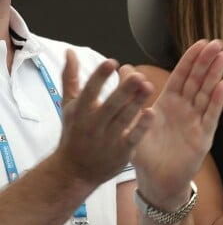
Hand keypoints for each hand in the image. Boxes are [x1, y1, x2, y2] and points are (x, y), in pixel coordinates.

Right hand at [56, 50, 153, 186]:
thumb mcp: (69, 106)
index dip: (100, 77)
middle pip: (110, 105)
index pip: (90, 91)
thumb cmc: (74, 133)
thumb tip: (70, 52)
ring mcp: (108, 139)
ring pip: (124, 118)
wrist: (74, 172)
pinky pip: (133, 137)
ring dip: (136, 103)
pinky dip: (141, 126)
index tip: (112, 62)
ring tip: (148, 86)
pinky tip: (151, 113)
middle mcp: (93, 124)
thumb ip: (70, 78)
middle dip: (123, 90)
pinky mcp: (121, 151)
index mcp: (81, 111)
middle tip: (137, 75)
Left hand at [130, 39, 222, 208]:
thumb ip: (131, 96)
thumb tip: (123, 69)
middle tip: (217, 43)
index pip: (182, 76)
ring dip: (215, 75)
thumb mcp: (134, 122)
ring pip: (207, 94)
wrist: (156, 182)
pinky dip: (218, 101)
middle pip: (198, 81)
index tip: (201, 42)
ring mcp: (196, 121)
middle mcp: (185, 109)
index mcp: (169, 103)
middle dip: (207, 62)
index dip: (191, 60)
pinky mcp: (203, 137)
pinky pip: (211, 116)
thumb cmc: (147, 153)